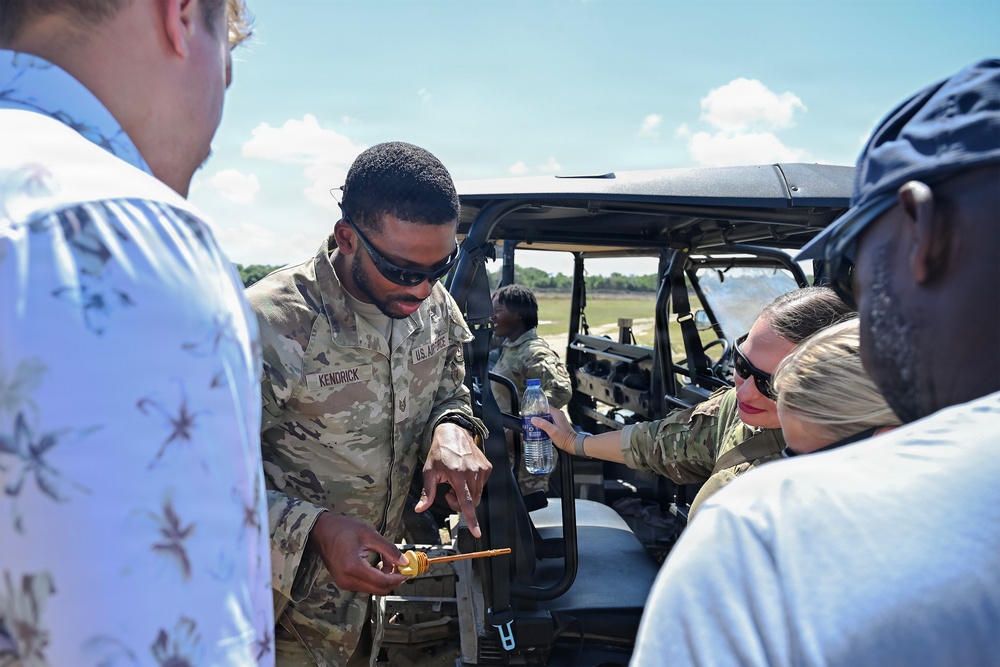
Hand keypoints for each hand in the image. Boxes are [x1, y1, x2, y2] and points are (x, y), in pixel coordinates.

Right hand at [308, 513, 407, 594]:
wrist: (321, 531)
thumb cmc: (343, 529)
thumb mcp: (369, 534)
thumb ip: (389, 549)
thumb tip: (404, 561)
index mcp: (353, 567)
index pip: (382, 581)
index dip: (398, 577)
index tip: (408, 570)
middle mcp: (348, 580)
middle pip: (379, 590)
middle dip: (394, 579)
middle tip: (402, 566)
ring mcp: (344, 583)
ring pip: (373, 589)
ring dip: (385, 578)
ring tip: (388, 561)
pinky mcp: (344, 582)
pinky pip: (365, 585)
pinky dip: (376, 578)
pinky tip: (379, 565)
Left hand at [416, 422, 492, 537]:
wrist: (453, 432)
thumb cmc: (439, 452)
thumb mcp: (429, 472)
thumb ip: (427, 493)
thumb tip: (419, 509)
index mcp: (458, 475)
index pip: (466, 502)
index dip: (471, 519)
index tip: (477, 532)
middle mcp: (473, 472)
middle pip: (471, 502)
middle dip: (460, 503)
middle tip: (449, 492)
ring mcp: (482, 469)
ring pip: (477, 495)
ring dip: (466, 494)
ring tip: (456, 482)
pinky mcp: (487, 467)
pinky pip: (482, 486)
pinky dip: (473, 486)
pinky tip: (464, 475)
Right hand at [532, 407, 574, 452]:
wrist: (572, 444)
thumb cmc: (564, 438)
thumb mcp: (552, 431)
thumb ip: (543, 424)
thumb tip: (533, 419)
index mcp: (556, 413)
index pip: (545, 406)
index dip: (537, 408)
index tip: (530, 411)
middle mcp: (558, 414)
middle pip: (545, 411)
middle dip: (537, 414)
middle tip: (529, 418)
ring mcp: (558, 419)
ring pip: (546, 416)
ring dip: (540, 419)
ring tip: (532, 423)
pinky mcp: (558, 423)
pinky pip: (549, 420)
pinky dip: (544, 422)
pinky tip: (539, 427)